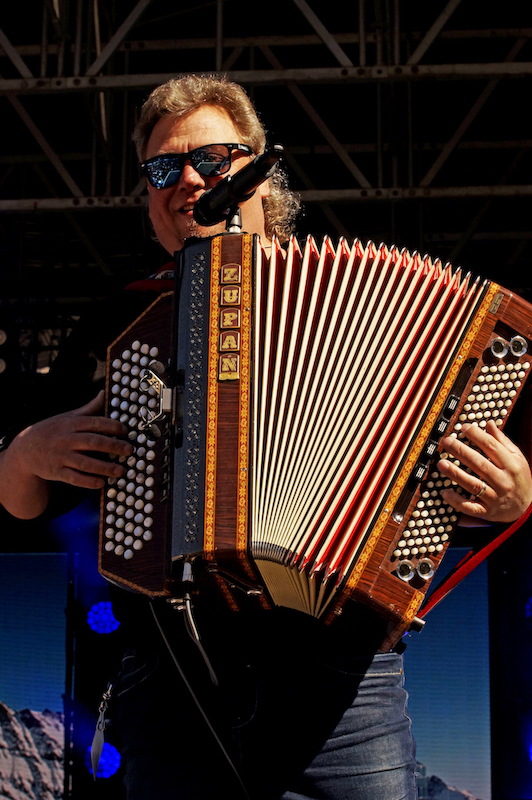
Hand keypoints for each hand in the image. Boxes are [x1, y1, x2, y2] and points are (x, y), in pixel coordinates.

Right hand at [0, 391, 132, 517]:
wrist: (24, 450)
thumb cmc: (51, 431)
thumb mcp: (67, 417)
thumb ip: (88, 409)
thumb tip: (104, 393)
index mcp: (70, 424)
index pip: (94, 423)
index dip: (111, 426)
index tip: (125, 431)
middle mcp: (66, 440)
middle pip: (93, 442)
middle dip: (113, 446)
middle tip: (129, 450)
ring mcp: (61, 457)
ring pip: (86, 463)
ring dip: (105, 467)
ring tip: (121, 471)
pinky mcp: (56, 472)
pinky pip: (75, 478)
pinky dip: (88, 481)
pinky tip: (102, 483)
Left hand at [437, 420, 531, 522]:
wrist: (526, 508)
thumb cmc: (518, 479)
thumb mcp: (517, 458)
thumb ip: (502, 441)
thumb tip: (489, 423)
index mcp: (511, 465)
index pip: (492, 447)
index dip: (477, 436)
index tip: (463, 427)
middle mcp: (503, 481)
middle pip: (480, 465)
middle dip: (462, 452)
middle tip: (447, 442)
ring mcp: (494, 497)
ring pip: (473, 485)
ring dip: (456, 474)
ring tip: (441, 464)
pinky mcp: (486, 511)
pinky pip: (470, 507)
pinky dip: (457, 501)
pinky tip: (445, 492)